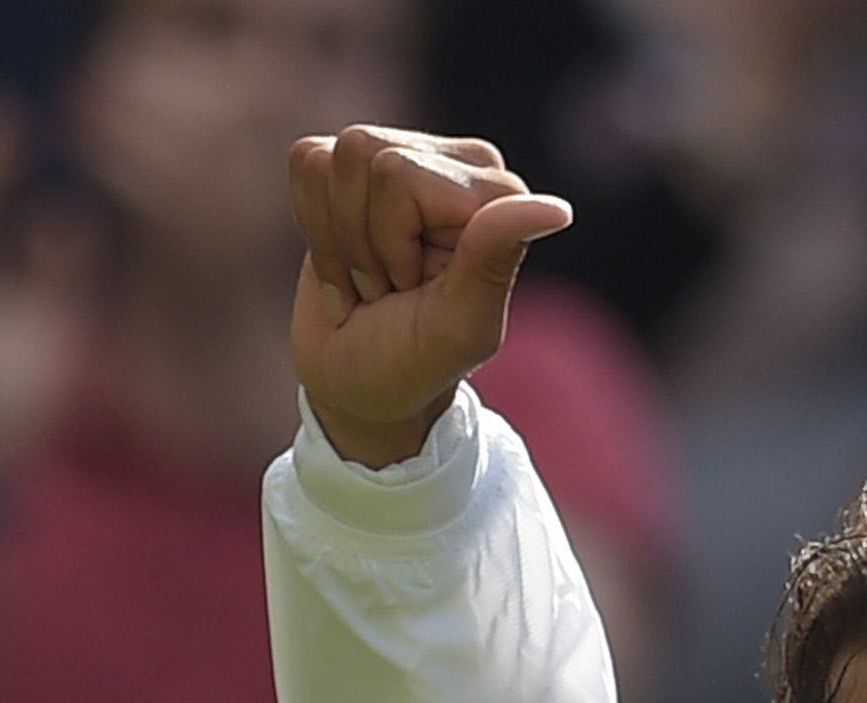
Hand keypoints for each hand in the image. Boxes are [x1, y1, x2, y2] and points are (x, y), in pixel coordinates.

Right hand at [286, 126, 573, 469]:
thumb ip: (495, 260)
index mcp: (497, 192)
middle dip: (360, 242)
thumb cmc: (414, 364)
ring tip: (370, 279)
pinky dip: (315, 226)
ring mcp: (409, 157)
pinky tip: (348, 261)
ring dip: (337, 239)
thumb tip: (558, 210)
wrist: (362, 384)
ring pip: (330, 159)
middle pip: (361, 154)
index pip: (395, 176)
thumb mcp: (458, 326)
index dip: (388, 245)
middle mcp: (461, 164)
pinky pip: (309, 162)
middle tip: (388, 289)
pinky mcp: (360, 170)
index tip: (413, 291)